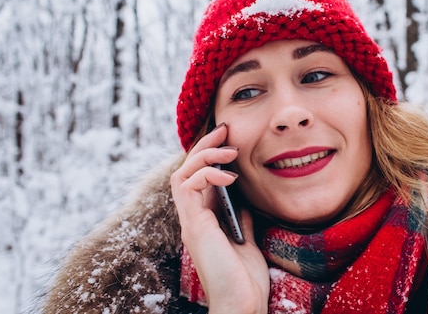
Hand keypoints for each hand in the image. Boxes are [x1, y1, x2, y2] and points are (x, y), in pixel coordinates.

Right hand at [170, 123, 269, 313]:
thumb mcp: (246, 241)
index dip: (210, 156)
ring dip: (204, 156)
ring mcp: (191, 222)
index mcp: (204, 220)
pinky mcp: (194, 226)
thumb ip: (240, 220)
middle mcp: (193, 218)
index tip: (229, 139)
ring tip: (229, 150)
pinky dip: (207, 174)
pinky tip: (230, 176)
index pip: (198, 178)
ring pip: (181, 174)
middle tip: (224, 130)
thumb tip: (243, 202)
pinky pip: (188, 187)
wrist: (242, 304)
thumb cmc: (245, 280)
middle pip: (185, 170)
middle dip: (203, 146)